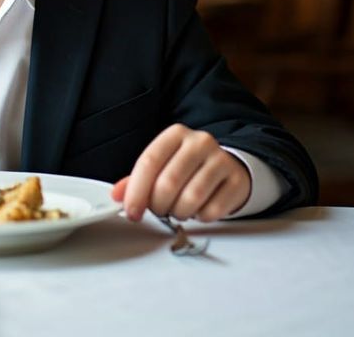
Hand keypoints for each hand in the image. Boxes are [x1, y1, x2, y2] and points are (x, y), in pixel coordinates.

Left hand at [112, 125, 251, 221]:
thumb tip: (117, 195)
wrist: (227, 169)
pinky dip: (201, 217)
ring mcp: (221, 158)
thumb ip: (137, 181)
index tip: (131, 212)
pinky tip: (200, 209)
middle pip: (168, 182)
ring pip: (191, 198)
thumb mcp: (162, 168)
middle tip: (160, 210)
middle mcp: (200, 141)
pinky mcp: (236, 179)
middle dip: (159, 206)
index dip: (136, 191)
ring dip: (180, 213)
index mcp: (176, 134)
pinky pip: (212, 210)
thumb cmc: (188, 170)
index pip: (149, 161)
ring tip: (180, 209)